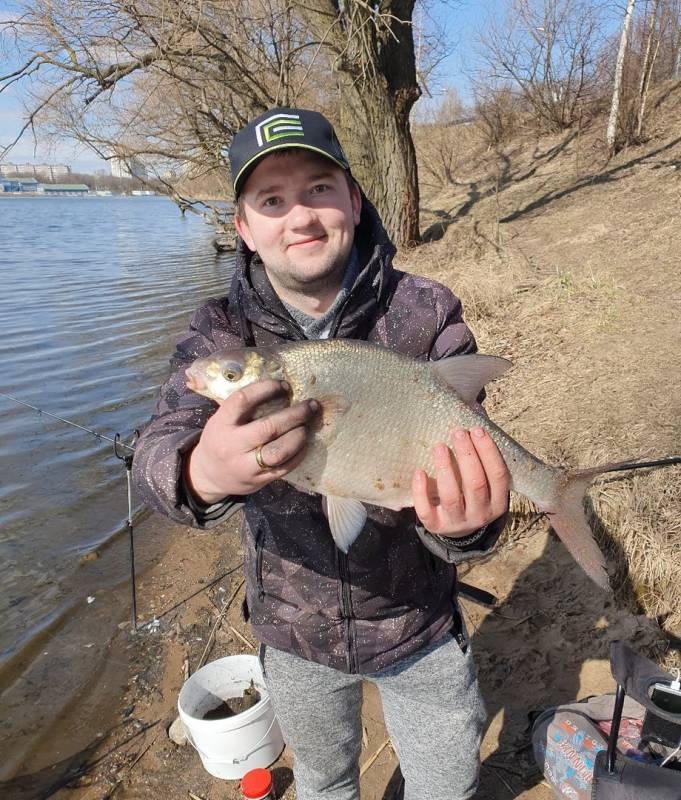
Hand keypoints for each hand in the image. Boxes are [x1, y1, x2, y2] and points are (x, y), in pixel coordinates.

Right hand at [186, 379, 317, 503]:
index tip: (285, 385)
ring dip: (298, 436)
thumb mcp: (222, 420)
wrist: (208, 475)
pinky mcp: (257, 481)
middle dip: (294, 415)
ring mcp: (244, 466)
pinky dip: (298, 454)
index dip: (266, 389)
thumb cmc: (221, 439)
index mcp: (221, 424)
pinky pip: (284, 468)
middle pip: (268, 428)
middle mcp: (232, 445)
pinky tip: (305, 443)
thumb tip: (282, 389)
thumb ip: (244, 408)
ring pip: (278, 451)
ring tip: (308, 425)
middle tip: (311, 406)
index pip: (243, 400)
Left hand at [411, 427, 509, 537]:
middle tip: (457, 433)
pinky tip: (419, 472)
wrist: (458, 528)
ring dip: (446, 469)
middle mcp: (480, 514)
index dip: (489, 451)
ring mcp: (457, 522)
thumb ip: (482, 453)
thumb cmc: (471, 494)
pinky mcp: (435, 526)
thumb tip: (475, 410)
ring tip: (439, 447)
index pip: (498, 475)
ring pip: (451, 496)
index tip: (477, 430)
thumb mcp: (484, 481)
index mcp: (498, 502)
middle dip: (467, 456)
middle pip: (475, 484)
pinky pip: (426, 510)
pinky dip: (421, 491)